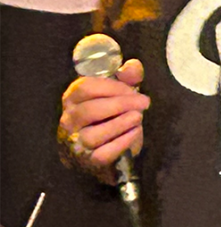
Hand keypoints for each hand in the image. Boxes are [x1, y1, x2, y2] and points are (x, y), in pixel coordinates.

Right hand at [58, 58, 148, 180]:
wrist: (103, 151)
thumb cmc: (110, 116)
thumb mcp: (117, 94)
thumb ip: (126, 78)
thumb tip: (133, 66)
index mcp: (72, 99)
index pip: (85, 88)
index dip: (112, 86)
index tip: (134, 89)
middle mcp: (69, 121)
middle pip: (90, 110)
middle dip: (121, 104)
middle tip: (144, 102)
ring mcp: (76, 142)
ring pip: (94, 134)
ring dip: (121, 124)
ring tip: (138, 117)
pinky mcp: (89, 161)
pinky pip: (104, 153)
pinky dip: (122, 142)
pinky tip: (135, 133)